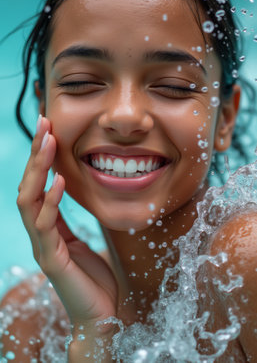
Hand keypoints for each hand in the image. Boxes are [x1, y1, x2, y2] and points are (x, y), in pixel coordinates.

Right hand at [17, 116, 117, 343]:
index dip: (42, 157)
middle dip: (36, 153)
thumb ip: (71, 219)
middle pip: (29, 185)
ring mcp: (43, 246)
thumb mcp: (84, 239)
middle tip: (44, 122)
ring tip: (48, 141)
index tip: (50, 128)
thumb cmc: (95, 277)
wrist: (104, 315)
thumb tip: (71, 194)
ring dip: (38, 169)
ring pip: (29, 200)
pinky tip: (58, 180)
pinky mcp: (51, 260)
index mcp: (49, 226)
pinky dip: (50, 201)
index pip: (39, 184)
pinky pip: (45, 226)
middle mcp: (40, 233)